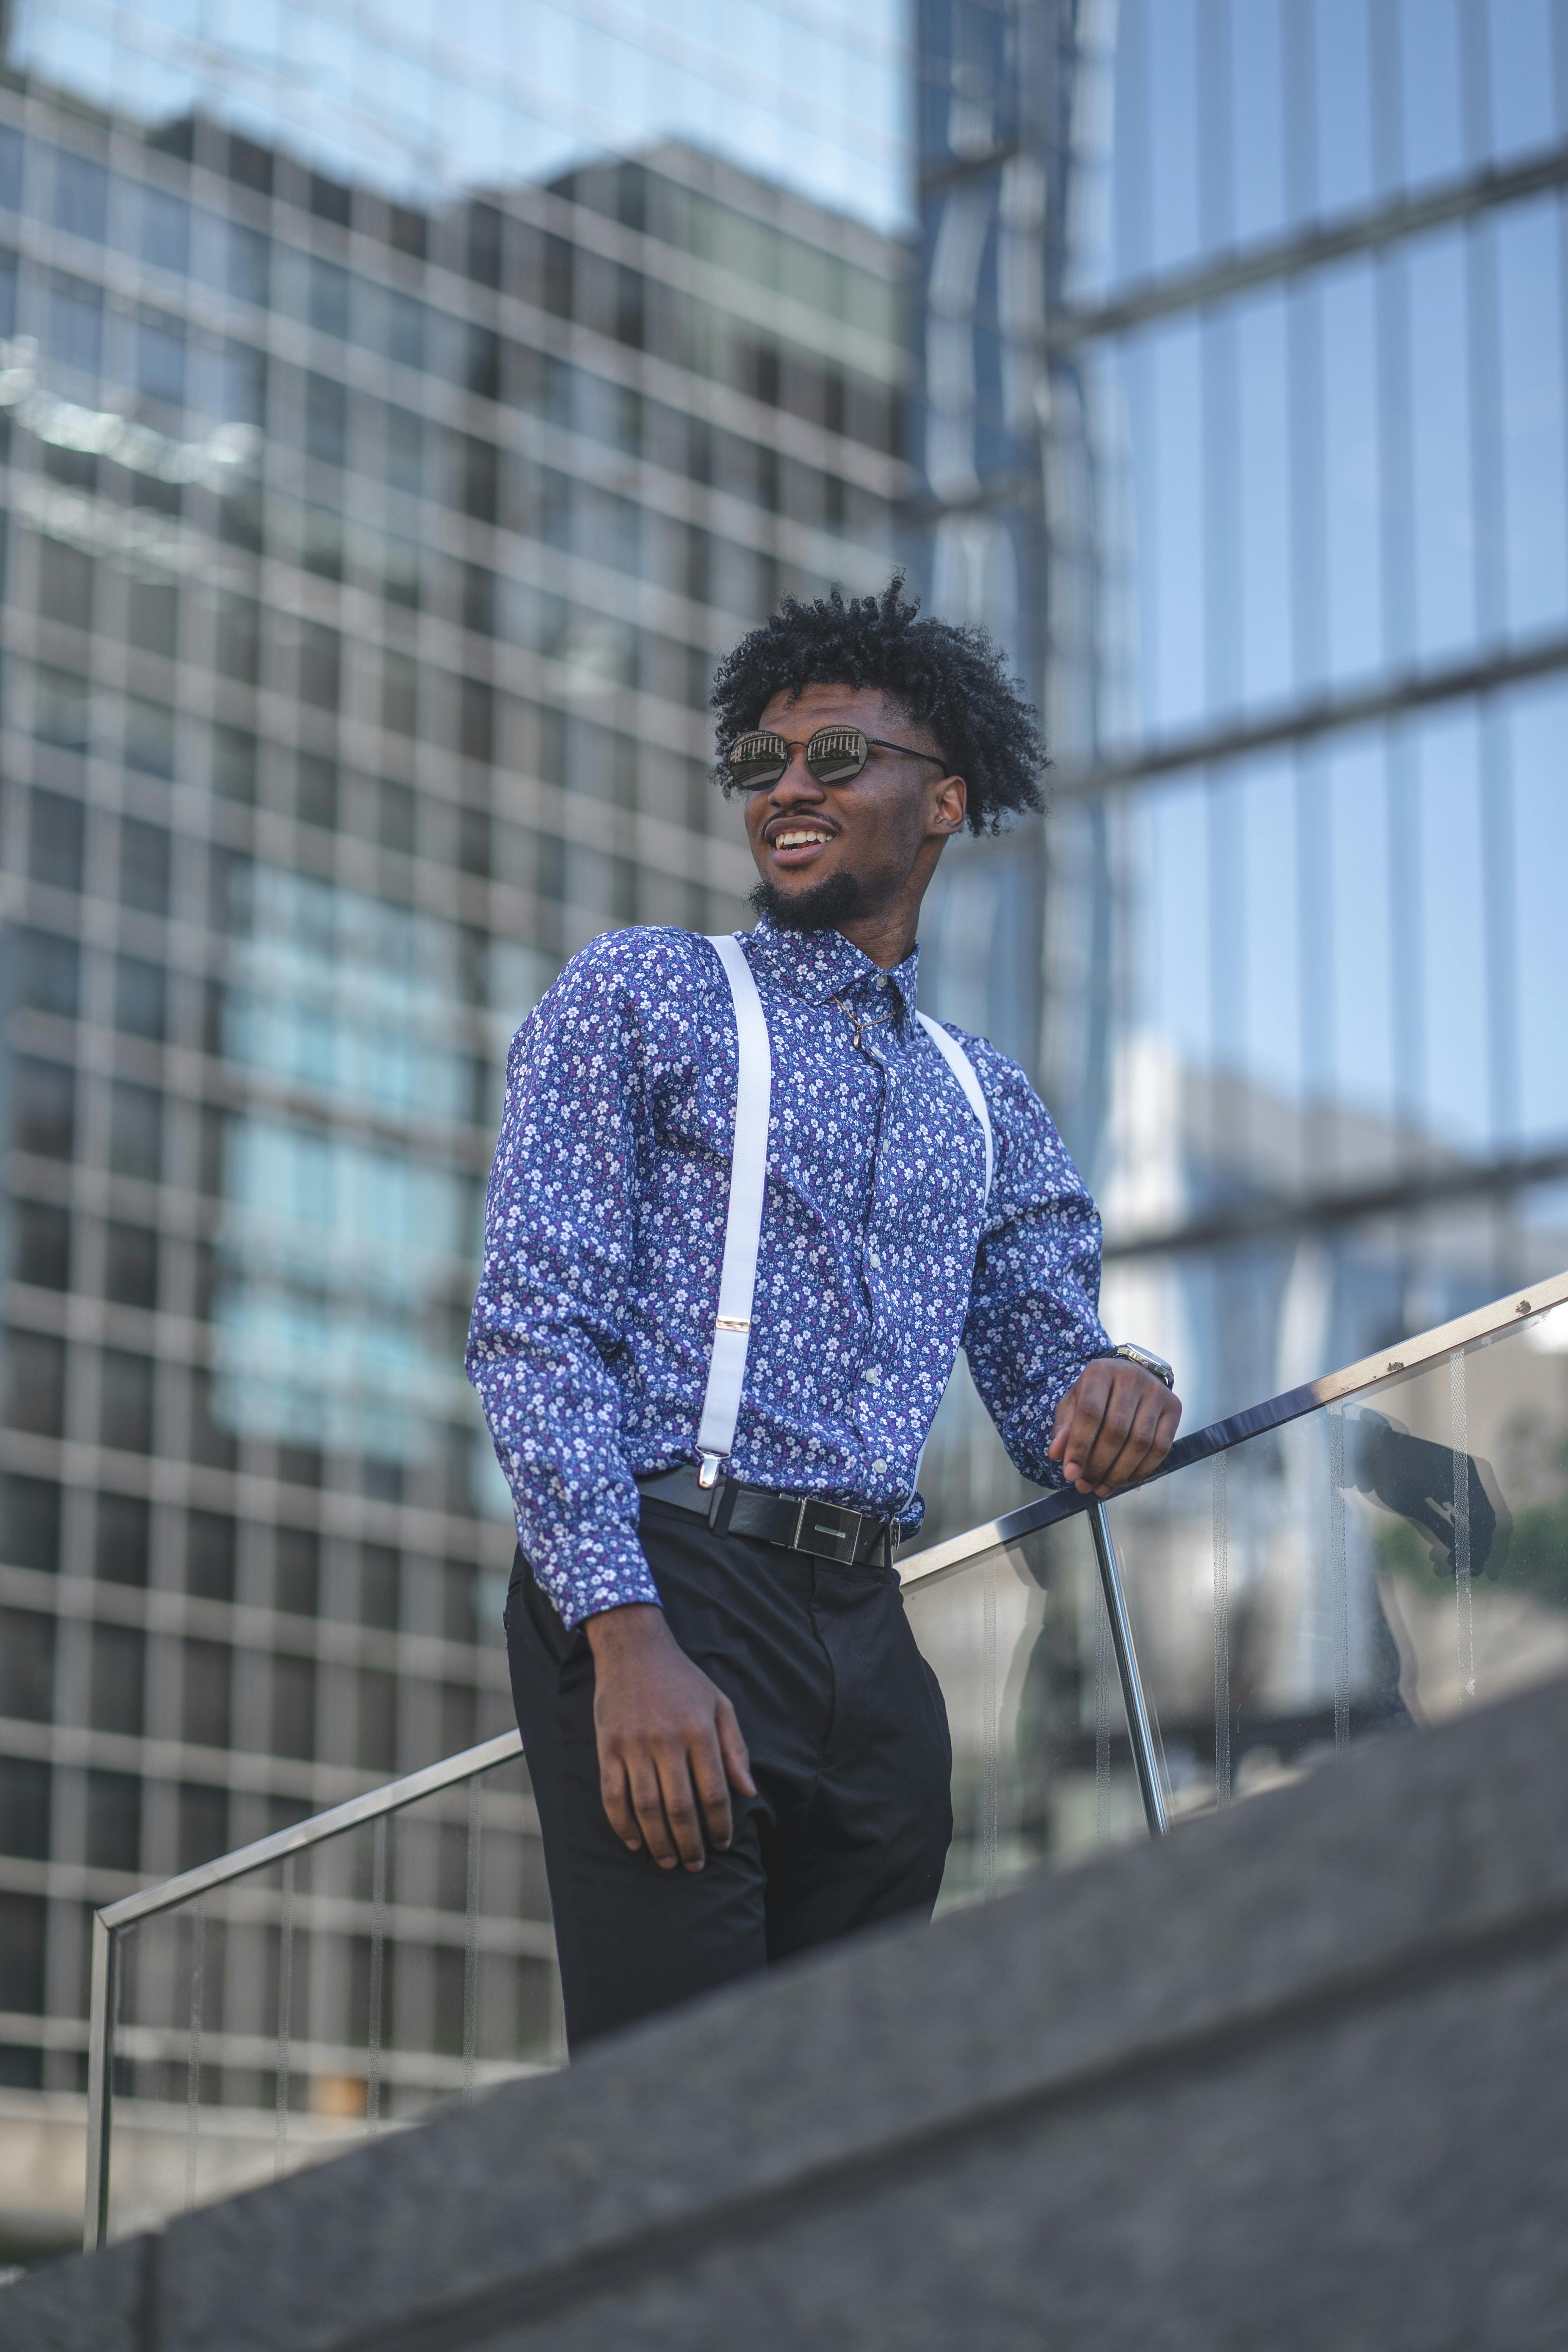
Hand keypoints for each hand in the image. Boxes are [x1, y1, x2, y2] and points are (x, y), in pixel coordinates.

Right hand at [585, 1604, 755, 1871]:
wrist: (633, 1648)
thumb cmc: (682, 1679)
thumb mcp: (719, 1704)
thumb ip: (736, 1748)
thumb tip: (748, 1791)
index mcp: (699, 1730)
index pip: (714, 1791)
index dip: (720, 1825)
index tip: (723, 1844)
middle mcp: (667, 1739)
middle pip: (680, 1806)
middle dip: (690, 1843)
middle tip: (695, 1865)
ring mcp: (633, 1744)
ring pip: (646, 1806)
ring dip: (659, 1841)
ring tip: (669, 1861)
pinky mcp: (607, 1746)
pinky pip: (613, 1794)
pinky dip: (622, 1824)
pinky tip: (635, 1843)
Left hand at [1047, 1358, 1181, 1496]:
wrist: (1131, 1375)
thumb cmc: (1097, 1393)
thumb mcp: (1073, 1402)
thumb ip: (1063, 1427)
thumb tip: (1056, 1454)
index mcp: (1100, 1372)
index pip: (1090, 1413)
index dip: (1079, 1447)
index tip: (1070, 1473)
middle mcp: (1131, 1377)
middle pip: (1116, 1430)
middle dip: (1098, 1464)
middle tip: (1085, 1485)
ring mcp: (1156, 1392)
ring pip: (1140, 1442)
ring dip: (1119, 1472)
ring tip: (1101, 1487)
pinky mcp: (1174, 1407)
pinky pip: (1160, 1447)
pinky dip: (1141, 1469)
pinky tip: (1124, 1480)